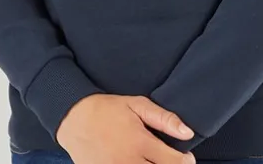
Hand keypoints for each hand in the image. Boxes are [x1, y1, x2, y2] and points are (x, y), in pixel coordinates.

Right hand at [56, 93, 195, 163]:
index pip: (173, 162)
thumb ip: (164, 118)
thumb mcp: (136, 104)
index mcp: (140, 143)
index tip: (187, 158)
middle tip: (170, 161)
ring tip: (152, 162)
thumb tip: (188, 132)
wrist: (75, 119)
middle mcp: (129, 162)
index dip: (185, 162)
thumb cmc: (108, 110)